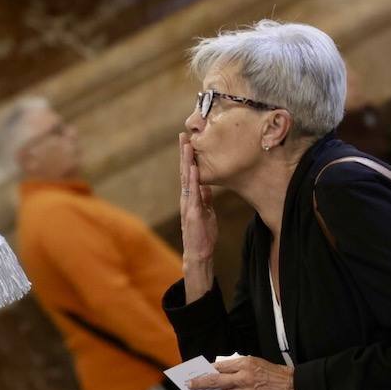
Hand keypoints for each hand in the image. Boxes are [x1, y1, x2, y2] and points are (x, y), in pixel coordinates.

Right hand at [179, 132, 217, 301]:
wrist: (199, 254)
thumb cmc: (203, 234)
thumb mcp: (207, 212)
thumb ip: (205, 198)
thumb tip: (206, 185)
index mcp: (190, 197)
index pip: (188, 173)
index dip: (187, 157)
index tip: (188, 141)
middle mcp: (186, 198)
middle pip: (184, 172)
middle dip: (184, 153)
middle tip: (184, 135)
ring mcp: (188, 204)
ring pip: (186, 179)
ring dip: (187, 162)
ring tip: (188, 146)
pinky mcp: (193, 212)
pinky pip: (193, 193)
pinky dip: (193, 180)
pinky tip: (193, 169)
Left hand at [188, 356, 295, 389]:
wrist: (293, 387)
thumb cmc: (275, 374)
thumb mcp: (256, 363)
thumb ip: (239, 366)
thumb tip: (221, 371)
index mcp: (245, 362)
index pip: (219, 366)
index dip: (206, 370)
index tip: (197, 372)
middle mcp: (243, 375)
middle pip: (215, 379)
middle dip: (200, 383)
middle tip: (190, 385)